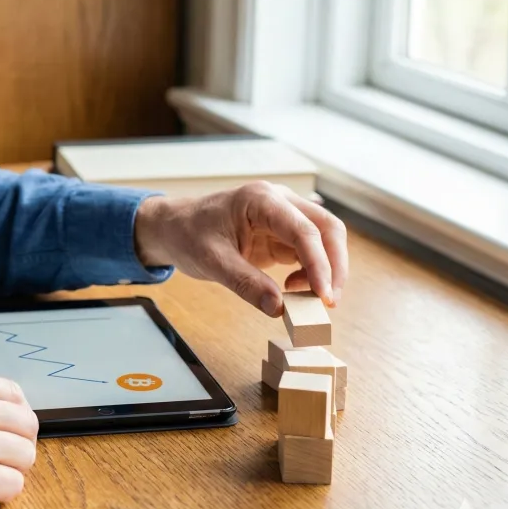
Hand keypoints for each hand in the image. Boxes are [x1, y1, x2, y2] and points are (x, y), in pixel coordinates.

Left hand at [133, 181, 348, 315]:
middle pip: (327, 229)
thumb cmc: (187, 235)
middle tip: (328, 303)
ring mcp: (283, 216)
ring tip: (307, 299)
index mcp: (261, 200)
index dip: (320, 264)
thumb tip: (278, 309)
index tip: (324, 297)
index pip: (304, 230)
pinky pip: (309, 252)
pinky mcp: (282, 234)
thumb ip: (246, 284)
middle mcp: (279, 202)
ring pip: (324, 240)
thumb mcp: (211, 261)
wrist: (173, 228)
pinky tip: (292, 289)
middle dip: (334, 267)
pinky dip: (311, 273)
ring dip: (325, 271)